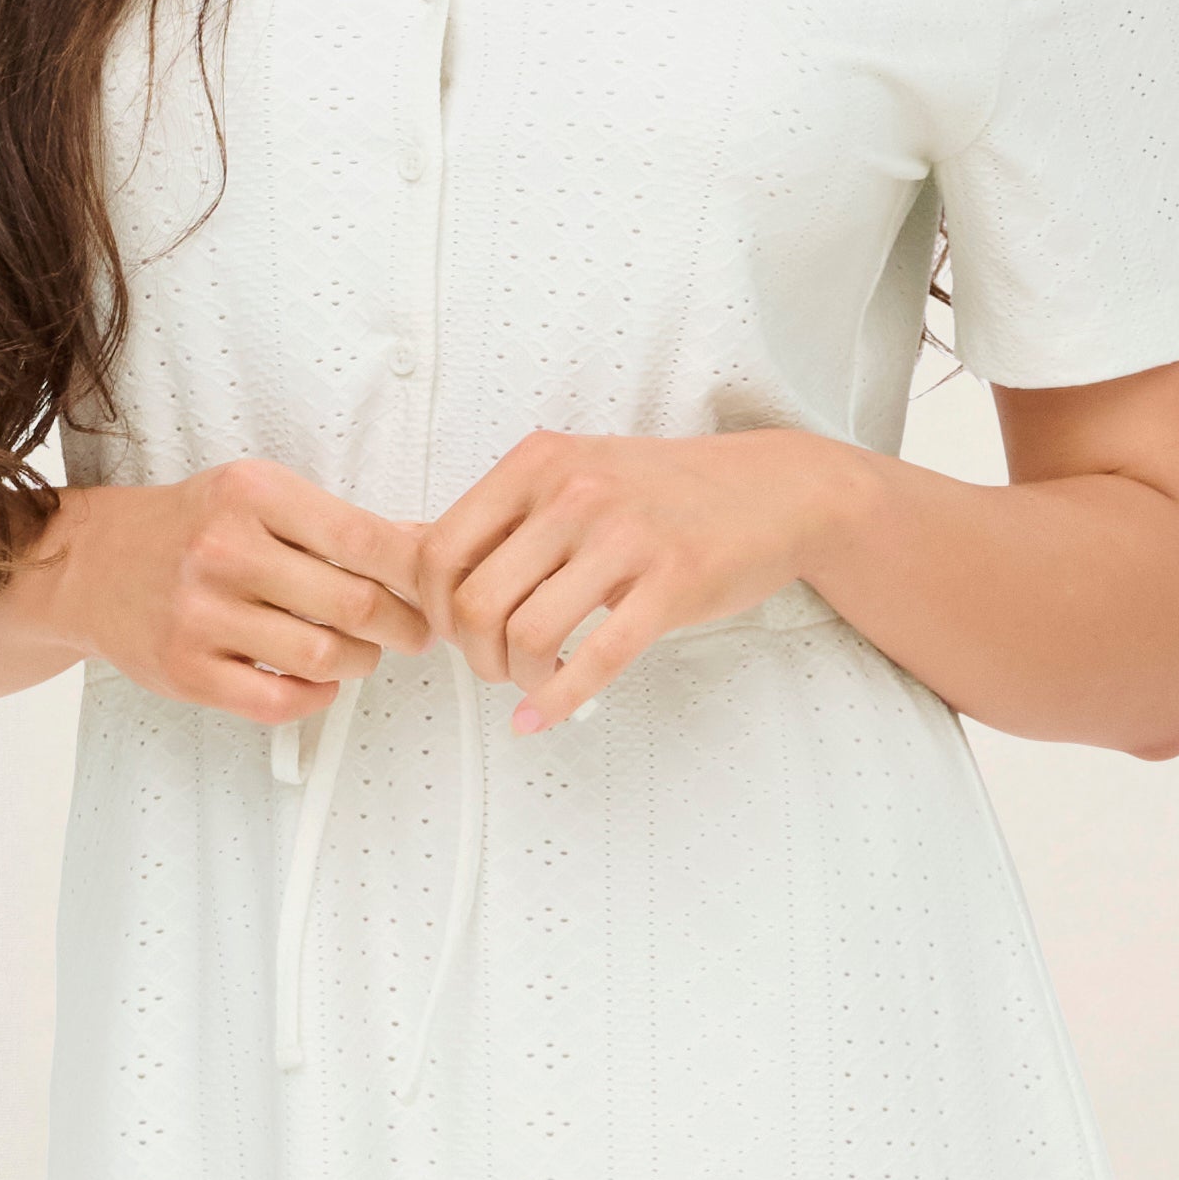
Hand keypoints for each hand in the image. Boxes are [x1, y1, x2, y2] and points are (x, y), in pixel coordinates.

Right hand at [28, 457, 431, 725]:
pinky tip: (317, 679)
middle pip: (355, 603)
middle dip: (404, 625)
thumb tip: (425, 544)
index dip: (418, 573)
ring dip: (360, 661)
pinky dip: (316, 696)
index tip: (438, 588)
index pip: (363, 539)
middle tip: (414, 630)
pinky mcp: (186, 671)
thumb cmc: (187, 528)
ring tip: (359, 651)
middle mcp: (224, 552)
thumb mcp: (258, 498)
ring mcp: (201, 615)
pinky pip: (279, 700)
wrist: (91, 564)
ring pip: (323, 656)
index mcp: (251, 496)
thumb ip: (337, 525)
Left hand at [413, 427, 862, 735]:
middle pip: (475, 602)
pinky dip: (559, 701)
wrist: (774, 490)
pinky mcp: (672, 583)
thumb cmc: (663, 493)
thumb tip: (404, 555)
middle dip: (473, 655)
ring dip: (517, 678)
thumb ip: (501, 514)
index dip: (432, 608)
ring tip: (532, 680)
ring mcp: (625, 536)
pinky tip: (545, 716)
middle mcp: (574, 491)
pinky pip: (596, 658)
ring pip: (528, 636)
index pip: (440, 549)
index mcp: (537, 463)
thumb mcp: (574, 475)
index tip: (452, 631)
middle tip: (496, 664)